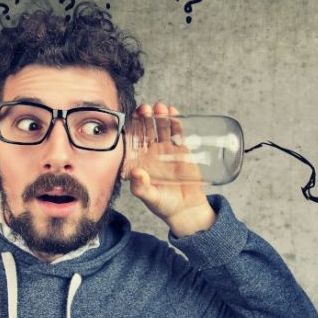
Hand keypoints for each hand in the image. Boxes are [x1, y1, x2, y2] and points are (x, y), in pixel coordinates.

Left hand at [127, 102, 215, 236]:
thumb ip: (141, 188)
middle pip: (146, 130)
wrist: (187, 209)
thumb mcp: (150, 198)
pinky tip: (173, 113)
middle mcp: (151, 153)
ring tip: (160, 107)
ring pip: (161, 128)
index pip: (132, 140)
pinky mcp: (182, 150)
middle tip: (145, 108)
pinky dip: (176, 122)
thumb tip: (136, 173)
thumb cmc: (164, 205)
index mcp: (138, 161)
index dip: (130, 128)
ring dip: (160, 116)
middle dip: (145, 118)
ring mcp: (166, 150)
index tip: (130, 118)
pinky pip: (178, 133)